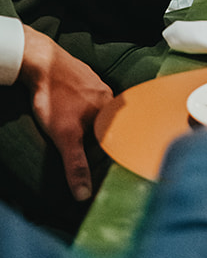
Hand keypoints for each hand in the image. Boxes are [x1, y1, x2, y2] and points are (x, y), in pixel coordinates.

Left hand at [19, 29, 111, 201]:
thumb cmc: (55, 98)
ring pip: (97, 113)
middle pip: (107, 127)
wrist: (41, 61)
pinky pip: (88, 100)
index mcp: (112, 111)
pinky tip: (68, 114)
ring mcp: (97, 84)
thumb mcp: (65, 137)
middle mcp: (110, 96)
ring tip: (71, 134)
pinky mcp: (84, 77)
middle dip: (95, 142)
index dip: (103, 157)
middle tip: (78, 151)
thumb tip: (84, 195)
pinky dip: (81, 111)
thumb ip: (77, 165)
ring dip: (87, 126)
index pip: (114, 142)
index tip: (94, 167)